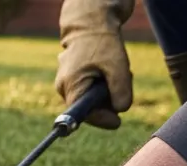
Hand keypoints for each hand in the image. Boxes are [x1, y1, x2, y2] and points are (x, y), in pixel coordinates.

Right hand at [55, 0, 134, 128]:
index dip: (103, 120)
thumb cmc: (102, 42)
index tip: (118, 122)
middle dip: (108, 101)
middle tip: (123, 84)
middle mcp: (64, 88)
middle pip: (88, 108)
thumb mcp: (118, 66)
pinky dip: (102, 85)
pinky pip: (89, 90)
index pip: (85, 115)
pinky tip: (108, 71)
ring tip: (116, 72)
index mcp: (70, 86)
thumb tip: (121, 111)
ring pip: (90, 99)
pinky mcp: (72, 79)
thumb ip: (120, 91)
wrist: (91, 23)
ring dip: (107, 91)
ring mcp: (66, 83)